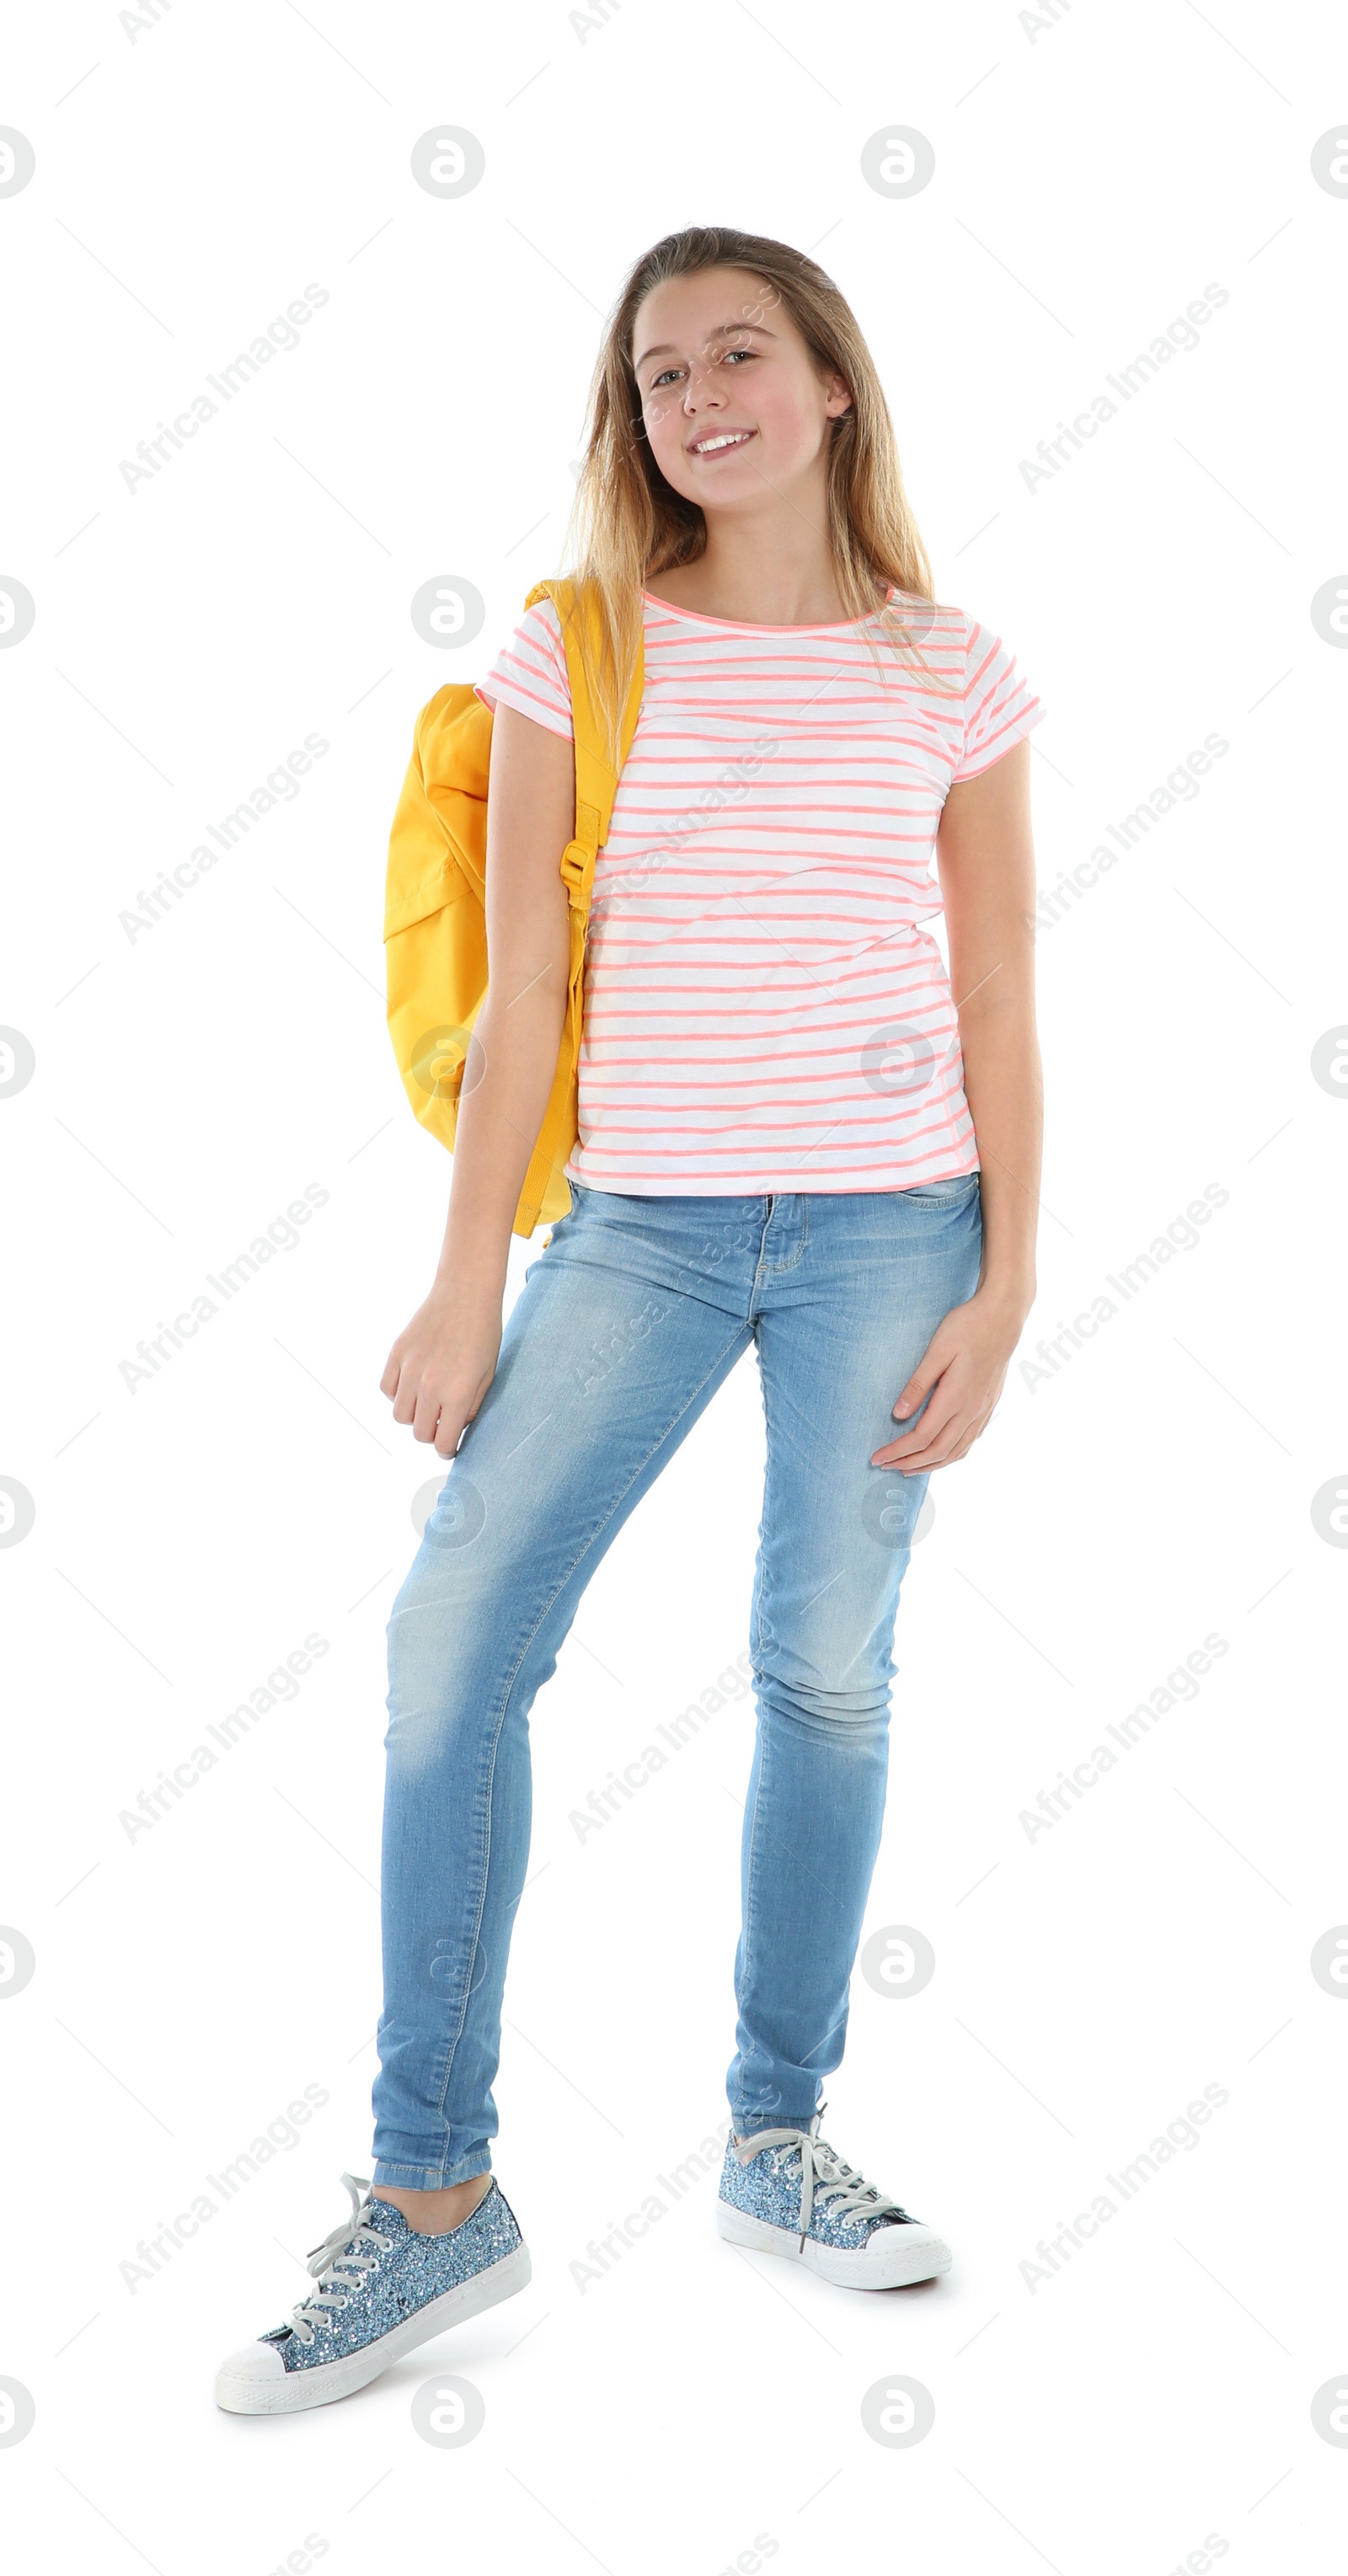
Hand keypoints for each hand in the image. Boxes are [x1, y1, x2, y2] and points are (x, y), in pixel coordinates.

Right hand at [380, 1286, 502, 1458]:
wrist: (466, 1293)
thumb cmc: (484, 1334)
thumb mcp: (488, 1375)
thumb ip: (471, 1406)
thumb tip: (455, 1427)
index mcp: (457, 1395)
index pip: (442, 1443)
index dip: (446, 1451)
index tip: (449, 1448)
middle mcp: (429, 1387)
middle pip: (420, 1433)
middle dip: (432, 1434)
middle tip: (442, 1423)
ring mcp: (410, 1370)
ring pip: (400, 1415)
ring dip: (414, 1415)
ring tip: (428, 1403)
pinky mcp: (396, 1354)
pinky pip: (387, 1389)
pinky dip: (397, 1394)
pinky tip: (413, 1385)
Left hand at [870, 1288, 1026, 1474]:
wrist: (1003, 1316)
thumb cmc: (967, 1327)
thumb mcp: (937, 1350)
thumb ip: (918, 1384)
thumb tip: (899, 1414)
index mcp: (955, 1398)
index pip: (921, 1437)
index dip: (897, 1451)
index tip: (877, 1457)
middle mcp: (971, 1411)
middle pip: (937, 1451)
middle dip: (909, 1462)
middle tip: (886, 1466)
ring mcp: (983, 1411)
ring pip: (956, 1451)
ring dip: (930, 1464)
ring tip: (909, 1468)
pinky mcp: (989, 1406)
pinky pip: (969, 1441)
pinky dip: (951, 1454)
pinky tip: (941, 1453)